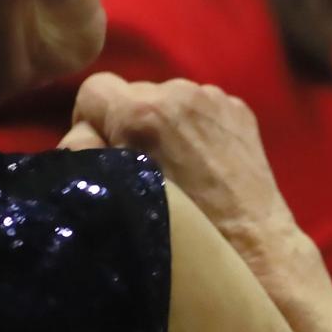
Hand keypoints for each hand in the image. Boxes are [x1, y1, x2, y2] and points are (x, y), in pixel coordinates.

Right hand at [70, 72, 305, 271]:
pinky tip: (202, 160)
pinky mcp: (240, 108)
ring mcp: (216, 97)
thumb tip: (81, 132)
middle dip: (128, 122)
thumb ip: (82, 151)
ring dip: (163, 123)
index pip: (93, 89)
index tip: (105, 152)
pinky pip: (200, 107)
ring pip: (167, 98)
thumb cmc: (175, 228)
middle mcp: (180, 91)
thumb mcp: (111, 192)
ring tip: (176, 165)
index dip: (90, 121)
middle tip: (142, 164)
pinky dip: (193, 126)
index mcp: (143, 111)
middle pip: (132, 93)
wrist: (250, 242)